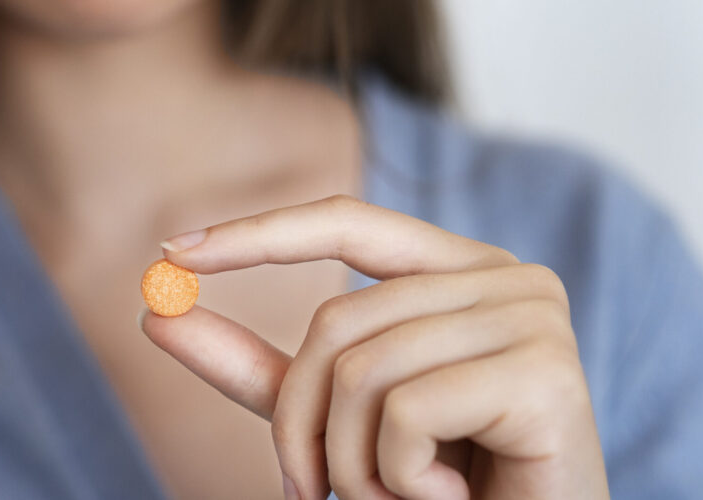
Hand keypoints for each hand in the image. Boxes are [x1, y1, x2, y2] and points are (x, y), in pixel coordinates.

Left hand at [141, 195, 608, 499]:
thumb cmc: (442, 481)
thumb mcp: (335, 421)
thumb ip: (259, 368)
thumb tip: (155, 312)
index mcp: (461, 270)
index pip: (347, 223)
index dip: (257, 233)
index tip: (170, 254)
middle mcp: (507, 277)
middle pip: (338, 322)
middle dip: (300, 426)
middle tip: (311, 491)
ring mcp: (533, 318)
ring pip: (364, 373)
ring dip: (352, 465)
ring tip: (400, 495)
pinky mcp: (547, 374)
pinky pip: (407, 414)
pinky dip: (401, 479)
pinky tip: (450, 496)